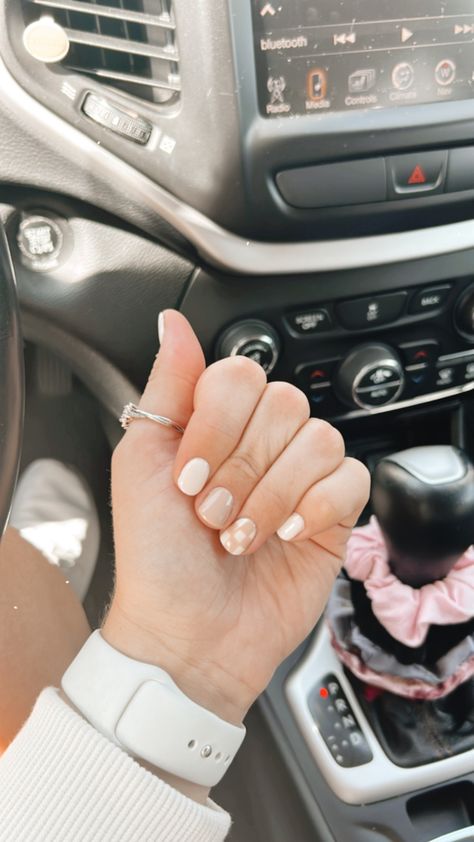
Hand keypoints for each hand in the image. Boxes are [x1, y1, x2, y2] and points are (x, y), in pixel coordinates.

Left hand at [103, 311, 369, 726]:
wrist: (188, 633)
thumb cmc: (157, 555)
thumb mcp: (140, 461)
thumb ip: (167, 387)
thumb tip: (173, 323)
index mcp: (216, 423)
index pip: (241, 375)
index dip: (218, 422)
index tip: (188, 471)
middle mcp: (261, 442)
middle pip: (284, 404)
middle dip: (242, 466)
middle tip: (212, 511)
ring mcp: (300, 476)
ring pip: (318, 438)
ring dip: (272, 493)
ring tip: (240, 534)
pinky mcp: (334, 512)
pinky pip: (350, 477)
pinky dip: (314, 506)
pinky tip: (284, 534)